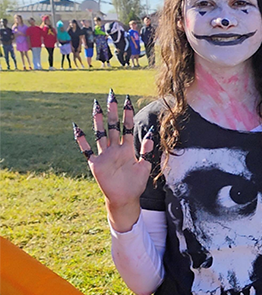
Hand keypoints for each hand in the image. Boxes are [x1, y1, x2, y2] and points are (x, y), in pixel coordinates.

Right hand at [72, 90, 153, 231]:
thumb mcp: (144, 165)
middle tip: (112, 95)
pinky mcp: (96, 164)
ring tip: (96, 106)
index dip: (127, 115)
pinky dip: (81, 140)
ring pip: (100, 134)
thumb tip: (151, 134)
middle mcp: (114, 149)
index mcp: (127, 149)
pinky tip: (77, 128)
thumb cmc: (136, 184)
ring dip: (98, 121)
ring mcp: (104, 155)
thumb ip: (146, 150)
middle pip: (113, 126)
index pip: (127, 128)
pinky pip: (87, 150)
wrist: (126, 198)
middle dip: (112, 112)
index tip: (127, 101)